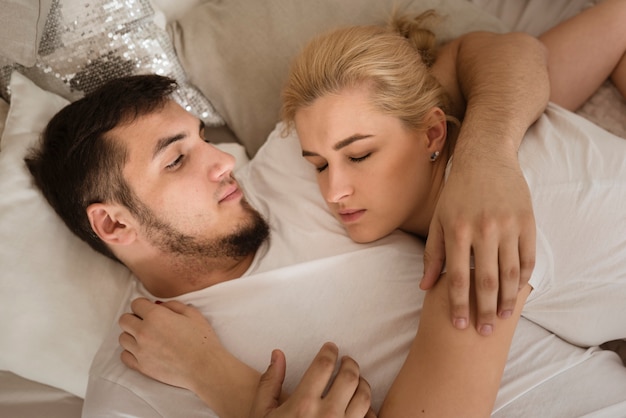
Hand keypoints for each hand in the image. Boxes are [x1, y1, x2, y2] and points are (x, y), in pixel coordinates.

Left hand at [119, 298, 261, 416]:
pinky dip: (130, 352)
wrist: (204, 367)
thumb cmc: (201, 339)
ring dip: (132, 335)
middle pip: (124, 320)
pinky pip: (124, 356)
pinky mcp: (141, 366)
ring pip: (122, 338)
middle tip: (147, 322)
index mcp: (155, 316)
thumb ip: (172, 305)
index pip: (135, 304)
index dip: (144, 305)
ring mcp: (140, 351)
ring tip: (146, 337)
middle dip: (134, 318)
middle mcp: (143, 332)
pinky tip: (143, 350)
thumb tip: (158, 305)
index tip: (150, 309)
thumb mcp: (192, 314)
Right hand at [250, 343, 375, 417]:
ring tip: (355, 380)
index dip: (330, 351)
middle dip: (350, 363)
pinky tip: (360, 406)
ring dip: (362, 383)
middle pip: (350, 376)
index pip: (324, 365)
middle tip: (346, 360)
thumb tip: (278, 353)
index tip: (331, 347)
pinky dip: (368, 410)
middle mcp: (327, 415)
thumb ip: (270, 383)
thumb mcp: (262, 414)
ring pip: (364, 396)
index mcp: (302, 404)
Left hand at [420, 155, 535, 335]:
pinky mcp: (527, 221)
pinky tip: (518, 292)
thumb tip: (425, 287)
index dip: (458, 305)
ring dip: (507, 300)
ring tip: (502, 318)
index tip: (460, 325)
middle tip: (483, 332)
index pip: (457, 278)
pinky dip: (525, 278)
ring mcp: (508, 226)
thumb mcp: (438, 220)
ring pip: (510, 273)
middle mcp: (483, 230)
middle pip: (486, 281)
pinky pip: (528, 257)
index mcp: (457, 231)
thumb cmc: (457, 193)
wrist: (486, 159)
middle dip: (484, 311)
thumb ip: (432, 254)